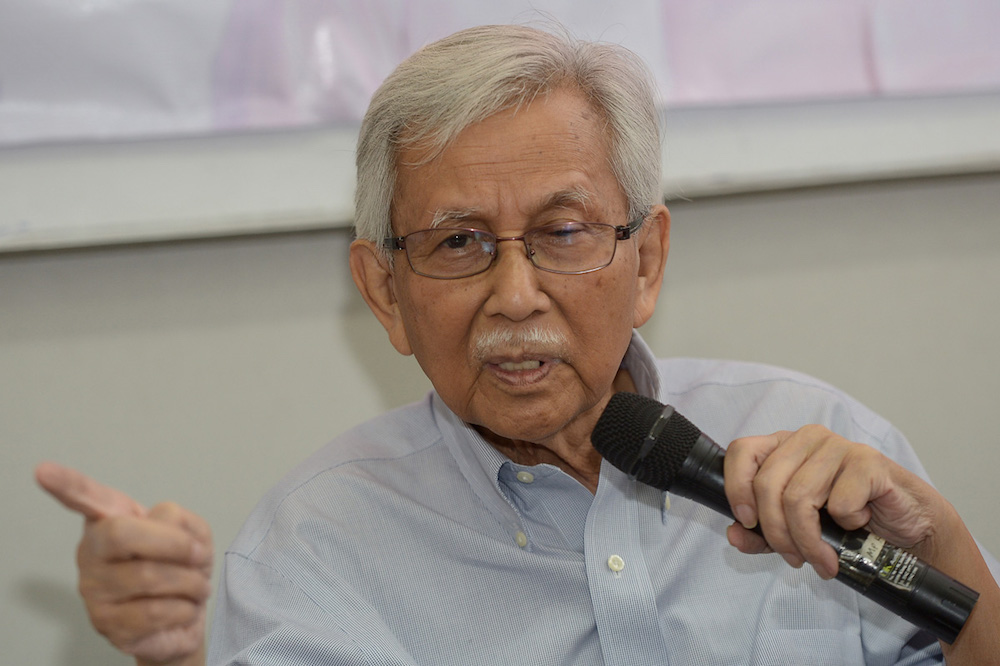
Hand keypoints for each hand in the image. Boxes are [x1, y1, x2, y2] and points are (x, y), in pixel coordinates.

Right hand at [36, 462, 211, 665]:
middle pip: (121, 533)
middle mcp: (92, 552)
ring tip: (196, 585)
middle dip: (173, 543)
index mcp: (110, 521)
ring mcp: (94, 590)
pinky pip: (155, 611)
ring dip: (189, 581)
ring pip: (147, 576)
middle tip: (198, 554)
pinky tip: (183, 608)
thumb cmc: (182, 568)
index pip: (85, 498)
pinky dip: (184, 608)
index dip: (66, 485)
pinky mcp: (106, 623)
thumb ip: (179, 522)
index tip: (44, 471)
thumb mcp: (192, 532)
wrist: (185, 617)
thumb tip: (163, 529)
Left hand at [721, 425, 945, 579]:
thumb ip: (761, 534)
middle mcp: (807, 439)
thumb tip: (734, 534)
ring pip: (799, 497)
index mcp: (783, 447)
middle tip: (794, 559)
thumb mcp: (796, 532)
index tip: (747, 521)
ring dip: (808, 541)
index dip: (736, 488)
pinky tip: (858, 523)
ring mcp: (838, 446)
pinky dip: (846, 525)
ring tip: (823, 560)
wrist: (909, 528)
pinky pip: (839, 502)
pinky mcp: (868, 461)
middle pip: (768, 483)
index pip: (741, 452)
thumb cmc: (849, 523)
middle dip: (777, 532)